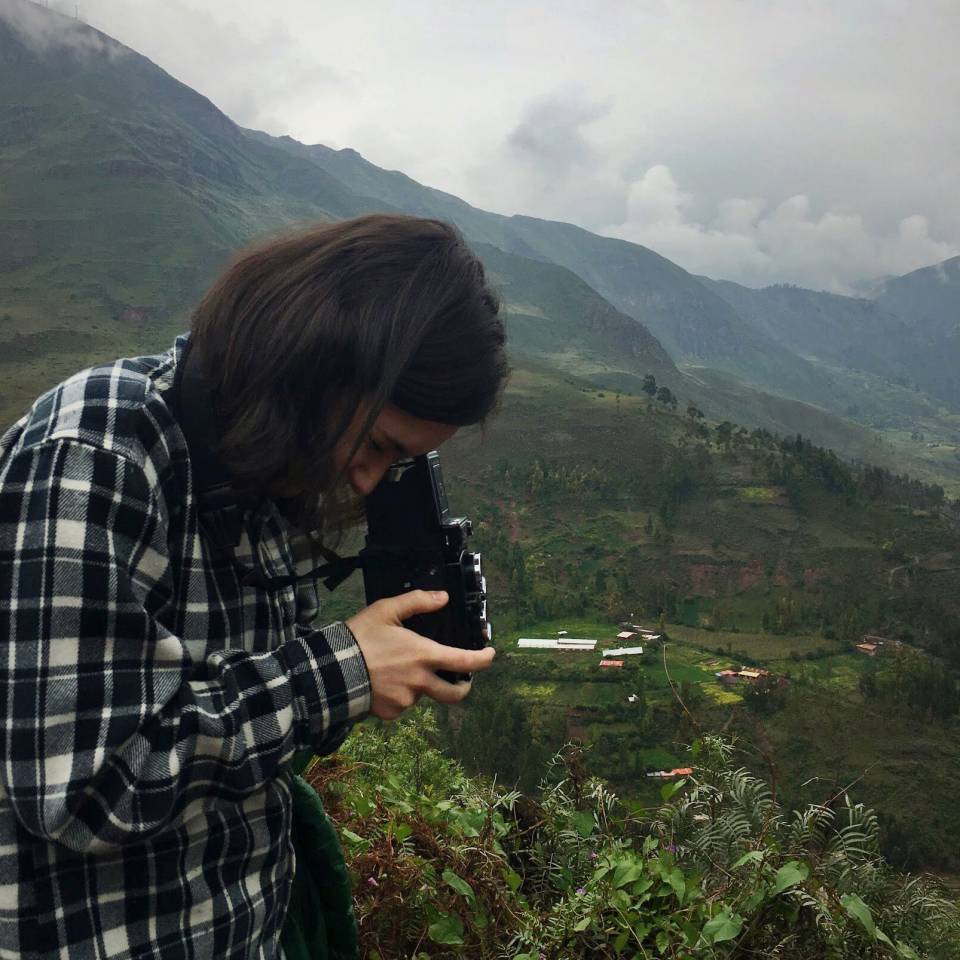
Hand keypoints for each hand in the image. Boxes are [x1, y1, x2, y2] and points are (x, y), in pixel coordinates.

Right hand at [346, 590, 495, 719]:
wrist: (331, 671)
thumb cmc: (360, 638)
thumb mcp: (386, 610)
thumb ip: (417, 601)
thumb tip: (443, 597)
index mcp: (423, 655)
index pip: (464, 661)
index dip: (482, 659)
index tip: (490, 654)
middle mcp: (420, 682)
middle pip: (454, 694)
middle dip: (462, 688)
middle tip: (460, 680)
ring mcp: (406, 701)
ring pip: (421, 695)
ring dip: (418, 685)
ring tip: (395, 670)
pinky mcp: (391, 713)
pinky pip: (401, 704)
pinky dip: (398, 694)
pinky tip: (382, 682)